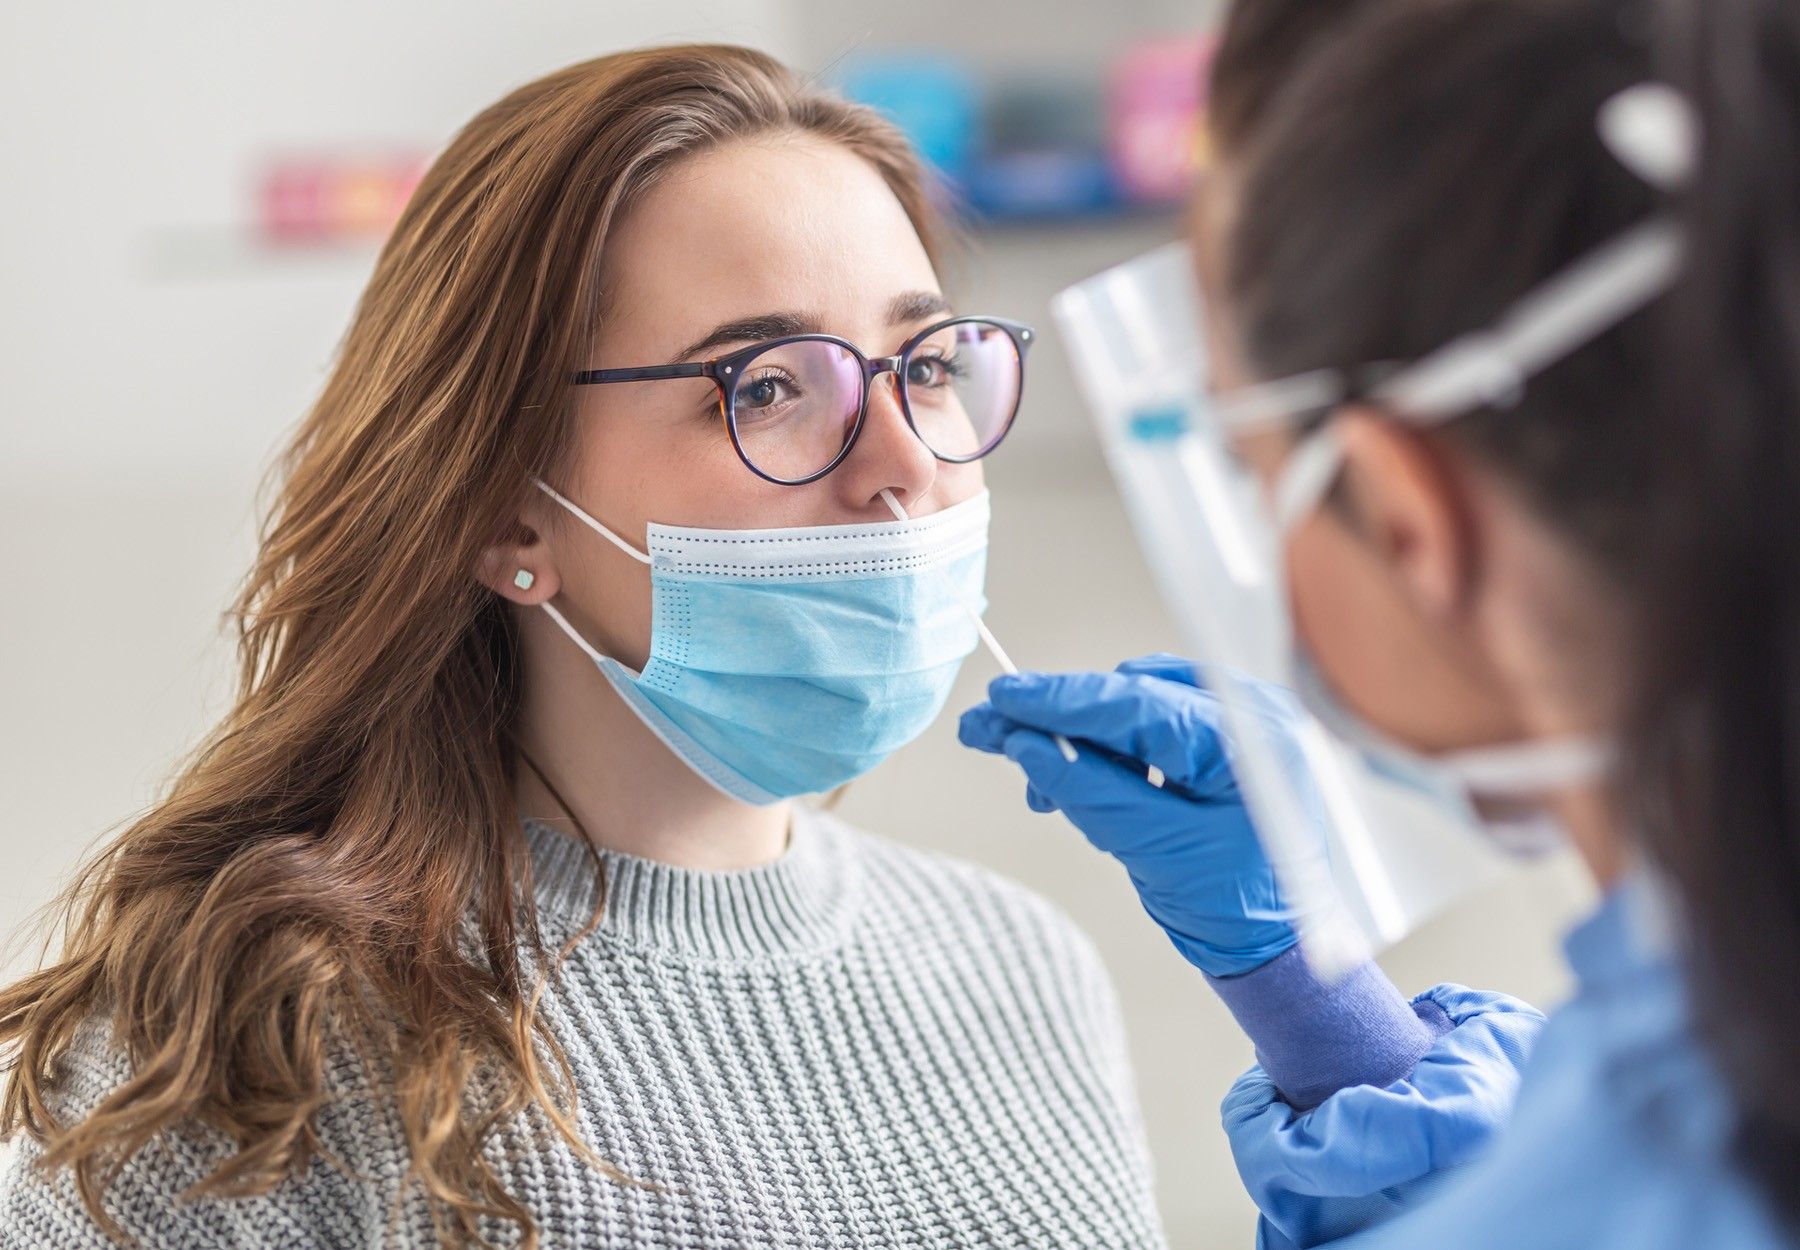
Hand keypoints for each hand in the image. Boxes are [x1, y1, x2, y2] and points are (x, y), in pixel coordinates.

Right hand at [959, 654, 1304, 976]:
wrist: (1277, 945)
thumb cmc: (1231, 907)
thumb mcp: (1153, 850)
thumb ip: (1088, 791)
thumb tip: (1024, 745)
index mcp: (1248, 741)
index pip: (1136, 703)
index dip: (1061, 700)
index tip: (1001, 697)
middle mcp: (1253, 715)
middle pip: (1132, 696)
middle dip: (1059, 720)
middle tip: (989, 731)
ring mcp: (1243, 722)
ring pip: (1135, 709)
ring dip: (1082, 741)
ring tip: (1041, 788)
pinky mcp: (1227, 739)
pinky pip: (1153, 726)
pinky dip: (1111, 752)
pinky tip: (1081, 784)